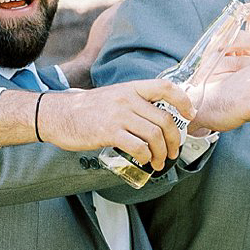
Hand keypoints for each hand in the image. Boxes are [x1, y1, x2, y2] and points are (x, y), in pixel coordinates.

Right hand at [36, 79, 188, 169]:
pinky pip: (137, 146)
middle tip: (173, 152)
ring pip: (154, 135)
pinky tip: (145, 161)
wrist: (59, 114)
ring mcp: (118, 115)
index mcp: (131, 88)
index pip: (165, 87)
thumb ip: (135, 103)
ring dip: (161, 153)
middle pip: (164, 119)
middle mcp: (127, 99)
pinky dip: (146, 156)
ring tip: (159, 162)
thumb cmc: (88, 109)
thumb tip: (158, 118)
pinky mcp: (108, 132)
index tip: (190, 114)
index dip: (183, 100)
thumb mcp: (114, 96)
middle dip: (174, 140)